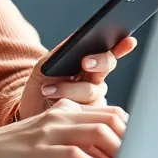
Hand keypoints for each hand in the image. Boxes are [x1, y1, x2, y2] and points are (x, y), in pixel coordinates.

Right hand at [0, 99, 126, 157]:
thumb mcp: (48, 138)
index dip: (131, 131)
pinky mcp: (39, 149)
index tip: (141, 152)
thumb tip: (108, 156)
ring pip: (97, 134)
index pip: (110, 113)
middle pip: (110, 120)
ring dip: (118, 155)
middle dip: (131, 143)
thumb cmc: (13, 151)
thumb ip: (74, 139)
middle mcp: (61, 115)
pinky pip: (75, 155)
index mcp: (65, 110)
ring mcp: (50, 130)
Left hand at [15, 34, 137, 120]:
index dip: (122, 47)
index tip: (128, 41)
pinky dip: (68, 104)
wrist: (28, 112)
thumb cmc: (40, 84)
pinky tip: (55, 103)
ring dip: (69, 89)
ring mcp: (95, 101)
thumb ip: (63, 52)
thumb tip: (80, 36)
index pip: (109, 52)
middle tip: (85, 62)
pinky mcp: (89, 121)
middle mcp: (96, 81)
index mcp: (89, 64)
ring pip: (92, 91)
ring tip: (48, 89)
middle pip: (107, 67)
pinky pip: (87, 112)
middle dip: (99, 62)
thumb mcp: (46, 64)